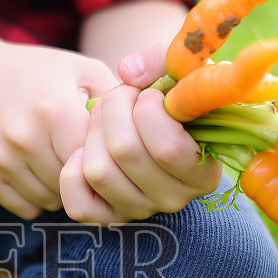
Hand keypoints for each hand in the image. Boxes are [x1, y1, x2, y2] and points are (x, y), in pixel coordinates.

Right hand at [0, 33, 117, 219]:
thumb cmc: (33, 71)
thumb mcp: (80, 69)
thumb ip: (119, 98)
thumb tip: (153, 130)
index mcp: (54, 110)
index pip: (99, 158)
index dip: (109, 157)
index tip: (110, 149)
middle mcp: (25, 138)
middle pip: (76, 183)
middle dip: (88, 176)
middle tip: (87, 158)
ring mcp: (2, 160)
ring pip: (52, 200)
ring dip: (64, 190)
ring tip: (62, 162)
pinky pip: (26, 208)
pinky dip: (38, 199)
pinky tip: (40, 173)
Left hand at [59, 42, 222, 225]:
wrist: (154, 118)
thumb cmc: (175, 94)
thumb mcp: (183, 70)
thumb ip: (164, 60)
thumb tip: (128, 73)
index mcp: (204, 173)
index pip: (167, 148)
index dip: (147, 108)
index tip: (148, 93)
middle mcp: (175, 199)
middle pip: (125, 152)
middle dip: (115, 108)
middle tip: (121, 96)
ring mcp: (140, 210)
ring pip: (98, 171)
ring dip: (93, 132)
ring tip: (105, 117)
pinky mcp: (108, 217)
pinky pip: (78, 204)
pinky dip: (73, 172)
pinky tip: (85, 150)